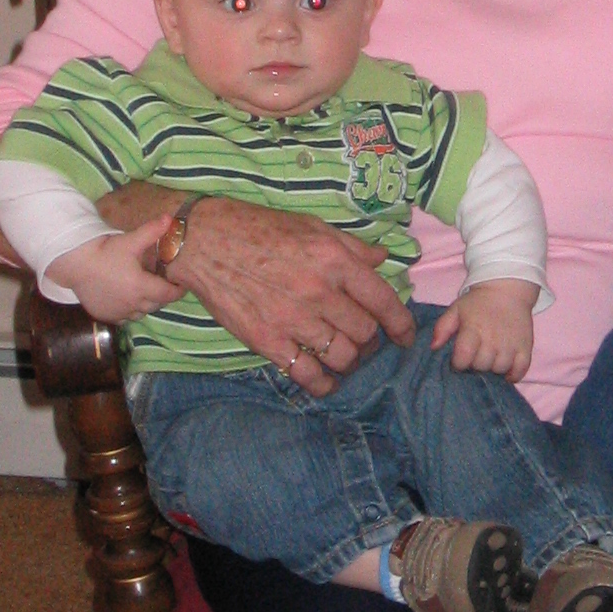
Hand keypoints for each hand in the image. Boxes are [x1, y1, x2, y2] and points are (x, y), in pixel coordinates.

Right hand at [46, 219, 182, 323]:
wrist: (75, 265)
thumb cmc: (105, 252)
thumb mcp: (130, 241)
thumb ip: (152, 231)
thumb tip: (169, 218)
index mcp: (141, 287)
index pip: (168, 294)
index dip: (178, 290)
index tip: (182, 284)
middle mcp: (132, 304)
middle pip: (157, 304)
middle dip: (163, 295)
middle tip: (164, 283)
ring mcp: (118, 312)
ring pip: (142, 313)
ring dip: (147, 304)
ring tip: (146, 290)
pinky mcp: (106, 316)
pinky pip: (125, 318)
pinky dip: (130, 310)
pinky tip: (128, 298)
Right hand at [98, 185, 415, 395]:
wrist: (206, 242)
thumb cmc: (261, 229)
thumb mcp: (313, 227)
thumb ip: (352, 247)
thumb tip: (383, 258)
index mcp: (334, 260)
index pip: (383, 300)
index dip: (401, 324)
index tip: (406, 336)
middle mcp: (318, 291)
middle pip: (365, 332)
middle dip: (373, 341)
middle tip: (367, 340)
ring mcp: (292, 319)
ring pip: (343, 356)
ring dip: (351, 361)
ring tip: (347, 356)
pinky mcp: (267, 341)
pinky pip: (307, 375)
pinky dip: (323, 384)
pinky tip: (327, 381)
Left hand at [432, 279, 538, 381]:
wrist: (508, 289)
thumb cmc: (479, 302)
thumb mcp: (456, 309)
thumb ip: (442, 327)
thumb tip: (433, 347)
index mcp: (473, 329)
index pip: (463, 358)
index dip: (458, 363)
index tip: (459, 359)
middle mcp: (493, 339)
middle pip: (481, 366)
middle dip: (475, 365)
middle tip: (476, 356)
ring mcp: (511, 344)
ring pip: (499, 370)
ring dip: (493, 368)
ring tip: (490, 359)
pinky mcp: (526, 347)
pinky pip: (520, 370)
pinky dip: (513, 374)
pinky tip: (506, 369)